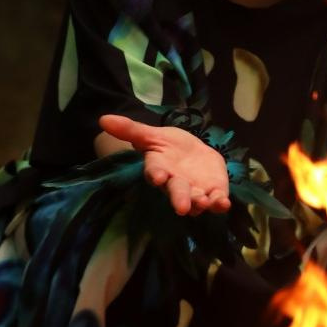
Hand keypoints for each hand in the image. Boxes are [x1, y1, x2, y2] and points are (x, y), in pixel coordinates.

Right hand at [97, 114, 231, 216]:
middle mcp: (175, 184)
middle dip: (179, 199)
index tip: (158, 177)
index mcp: (159, 168)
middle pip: (176, 192)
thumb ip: (130, 129)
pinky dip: (219, 204)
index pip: (154, 172)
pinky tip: (223, 203)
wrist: (191, 152)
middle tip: (181, 207)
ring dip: (200, 203)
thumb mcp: (153, 134)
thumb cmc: (169, 145)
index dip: (156, 175)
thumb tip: (103, 119)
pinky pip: (215, 201)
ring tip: (205, 202)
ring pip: (196, 201)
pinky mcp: (213, 192)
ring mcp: (194, 191)